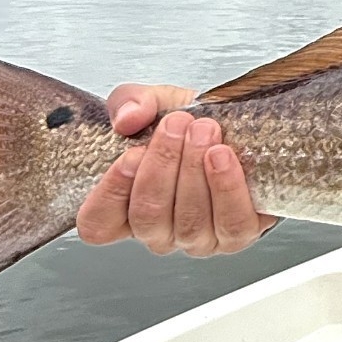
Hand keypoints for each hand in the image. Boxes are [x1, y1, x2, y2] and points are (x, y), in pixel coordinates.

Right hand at [75, 84, 275, 256]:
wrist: (243, 126)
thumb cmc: (192, 124)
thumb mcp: (156, 102)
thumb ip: (130, 102)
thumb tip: (127, 119)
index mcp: (126, 207)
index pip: (98, 224)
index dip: (110, 194)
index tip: (130, 155)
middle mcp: (159, 231)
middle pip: (147, 217)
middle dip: (162, 165)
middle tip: (177, 125)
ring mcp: (197, 239)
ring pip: (189, 222)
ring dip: (194, 171)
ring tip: (204, 131)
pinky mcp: (238, 235)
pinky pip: (231, 224)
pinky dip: (227, 188)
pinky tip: (223, 156)